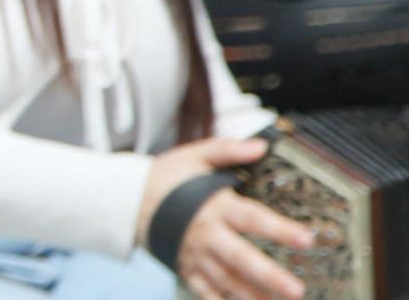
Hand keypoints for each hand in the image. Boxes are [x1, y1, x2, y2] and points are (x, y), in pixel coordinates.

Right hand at [138, 138, 311, 299]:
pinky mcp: (184, 268)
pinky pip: (204, 291)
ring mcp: (194, 255)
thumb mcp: (194, 156)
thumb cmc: (164, 177)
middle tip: (296, 290)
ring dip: (253, 295)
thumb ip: (227, 150)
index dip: (279, 229)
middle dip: (269, 276)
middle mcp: (206, 234)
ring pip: (226, 281)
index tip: (306, 239)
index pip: (252, 218)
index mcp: (214, 206)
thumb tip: (261, 145)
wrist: (124, 199)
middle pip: (241, 259)